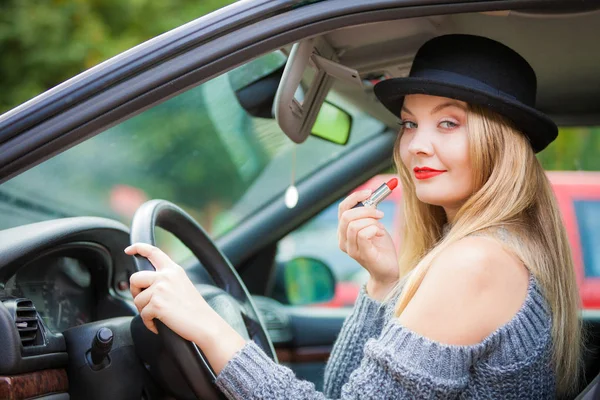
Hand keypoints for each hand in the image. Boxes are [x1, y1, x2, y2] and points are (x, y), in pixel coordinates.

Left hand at [125, 243, 245, 373]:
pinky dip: (149, 323)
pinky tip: (160, 324)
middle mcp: (166, 276)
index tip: (129, 250)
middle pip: (135, 278)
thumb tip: (145, 285)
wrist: (205, 323)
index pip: (153, 251)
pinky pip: (143, 315)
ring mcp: (161, 289)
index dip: (138, 248)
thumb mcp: (182, 285)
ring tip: (158, 316)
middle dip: (135, 291)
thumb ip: (166, 279)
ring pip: (137, 299)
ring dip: (144, 311)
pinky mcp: (157, 304)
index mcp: (173, 269)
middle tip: (144, 302)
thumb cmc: (195, 309)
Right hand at [338, 190, 398, 287]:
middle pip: (346, 215)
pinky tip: (381, 235)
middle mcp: (342, 240)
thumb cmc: (381, 248)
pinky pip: (363, 234)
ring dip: (372, 221)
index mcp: (343, 231)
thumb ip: (370, 212)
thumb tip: (372, 194)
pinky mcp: (361, 254)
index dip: (355, 198)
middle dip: (366, 210)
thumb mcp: (375, 225)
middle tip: (380, 213)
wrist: (388, 270)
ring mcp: (350, 249)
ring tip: (381, 227)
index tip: (370, 192)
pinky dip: (374, 229)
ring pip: (354, 225)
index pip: (342, 209)